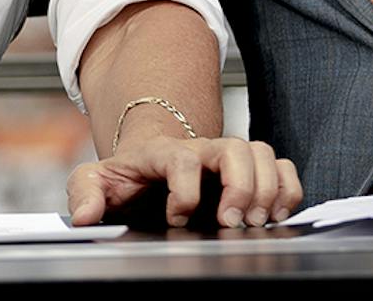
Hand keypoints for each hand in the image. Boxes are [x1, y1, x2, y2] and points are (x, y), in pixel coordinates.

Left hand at [66, 135, 301, 230]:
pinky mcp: (248, 172)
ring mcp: (227, 159)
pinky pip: (281, 166)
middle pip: (234, 149)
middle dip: (240, 187)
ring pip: (262, 153)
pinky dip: (287, 189)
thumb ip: (85, 193)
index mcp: (163, 153)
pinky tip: (275, 216)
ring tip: (256, 222)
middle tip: (231, 224)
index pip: (181, 158)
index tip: (176, 219)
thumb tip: (85, 217)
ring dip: (266, 189)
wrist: (147, 167)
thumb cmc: (126, 177)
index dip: (184, 189)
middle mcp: (202, 151)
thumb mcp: (96, 181)